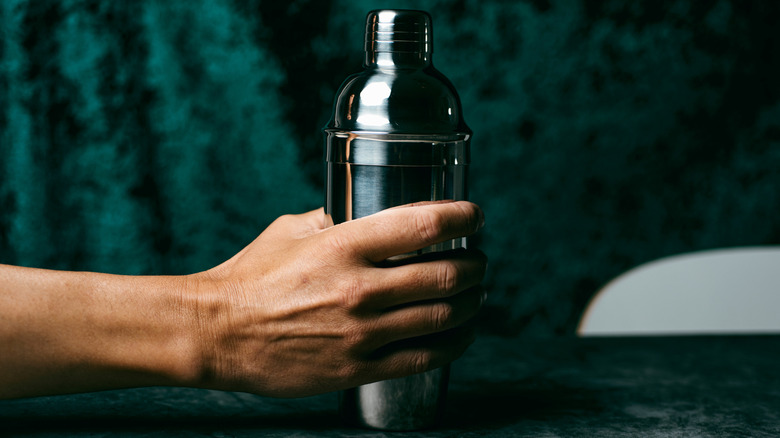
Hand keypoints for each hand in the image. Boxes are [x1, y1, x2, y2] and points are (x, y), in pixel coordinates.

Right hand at [189, 201, 486, 396]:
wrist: (217, 334)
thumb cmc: (250, 276)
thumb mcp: (290, 231)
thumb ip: (333, 218)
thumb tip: (365, 210)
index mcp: (343, 245)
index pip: (423, 224)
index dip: (463, 217)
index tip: (475, 216)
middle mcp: (359, 288)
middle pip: (444, 274)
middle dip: (474, 265)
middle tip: (478, 260)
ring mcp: (360, 333)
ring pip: (441, 317)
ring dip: (471, 302)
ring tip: (477, 294)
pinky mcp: (357, 368)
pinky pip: (422, 358)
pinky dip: (453, 345)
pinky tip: (461, 334)